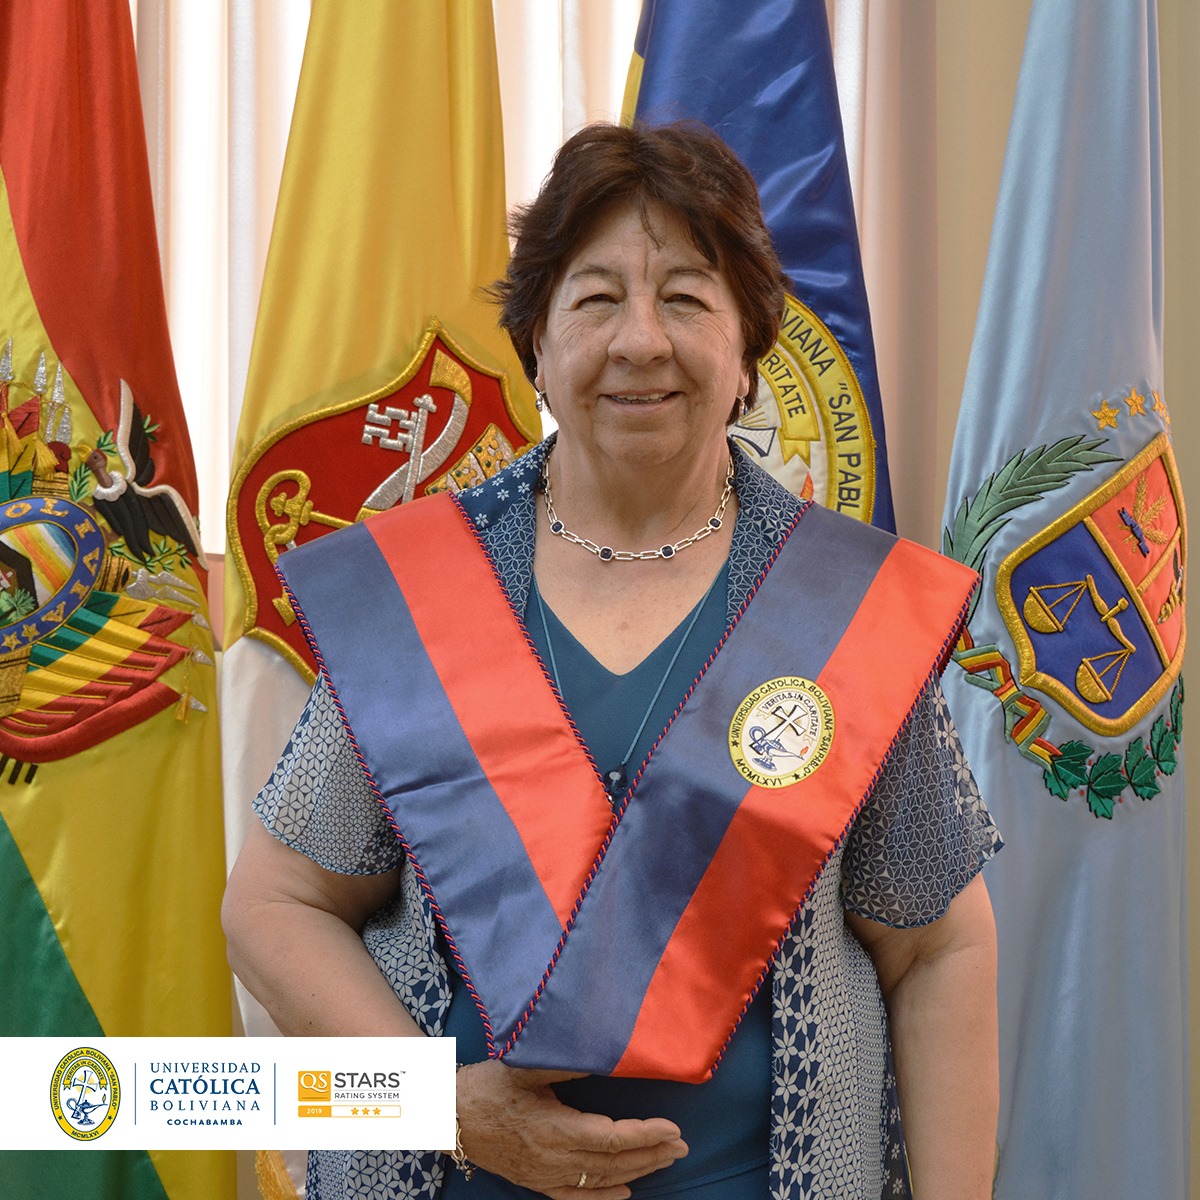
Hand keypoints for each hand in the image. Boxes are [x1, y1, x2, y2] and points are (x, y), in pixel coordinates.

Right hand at [454, 1060, 688, 1198]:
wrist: (445, 1116)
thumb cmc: (484, 1086)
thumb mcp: (524, 1066)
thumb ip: (566, 1062)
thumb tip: (605, 1054)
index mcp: (554, 1128)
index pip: (612, 1137)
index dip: (645, 1134)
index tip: (673, 1128)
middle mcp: (553, 1158)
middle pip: (613, 1162)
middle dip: (651, 1154)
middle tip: (682, 1145)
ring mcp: (543, 1175)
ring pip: (599, 1180)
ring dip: (636, 1171)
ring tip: (665, 1160)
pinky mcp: (533, 1181)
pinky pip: (574, 1197)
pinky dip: (603, 1197)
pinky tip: (625, 1192)